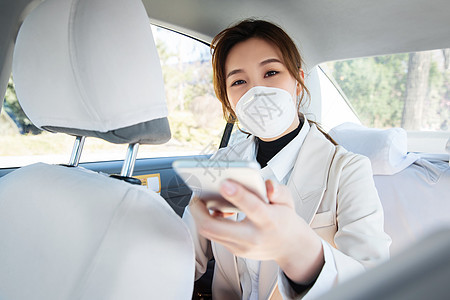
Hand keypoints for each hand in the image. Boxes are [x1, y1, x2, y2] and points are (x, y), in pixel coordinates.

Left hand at [189, 179, 323, 283]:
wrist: (289, 247)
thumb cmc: (284, 219)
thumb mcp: (288, 201)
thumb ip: (279, 191)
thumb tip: (267, 186)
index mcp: (268, 221)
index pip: (252, 207)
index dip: (237, 195)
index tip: (224, 183)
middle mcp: (252, 237)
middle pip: (216, 228)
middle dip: (199, 211)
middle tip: (196, 194)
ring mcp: (241, 247)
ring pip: (209, 232)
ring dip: (200, 215)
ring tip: (200, 199)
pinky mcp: (234, 250)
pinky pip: (214, 235)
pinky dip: (209, 221)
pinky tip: (211, 210)